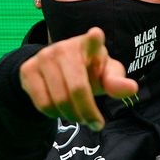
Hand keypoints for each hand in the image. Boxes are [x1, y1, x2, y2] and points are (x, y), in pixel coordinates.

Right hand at [19, 27, 137, 130]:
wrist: (56, 68)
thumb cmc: (90, 71)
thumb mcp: (106, 75)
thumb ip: (117, 82)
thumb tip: (132, 88)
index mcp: (89, 45)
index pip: (92, 40)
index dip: (94, 39)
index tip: (96, 35)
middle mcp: (64, 47)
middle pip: (77, 90)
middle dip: (88, 113)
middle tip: (96, 124)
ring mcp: (43, 57)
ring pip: (58, 101)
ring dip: (72, 117)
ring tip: (80, 117)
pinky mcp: (28, 70)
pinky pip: (42, 104)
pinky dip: (55, 115)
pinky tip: (61, 111)